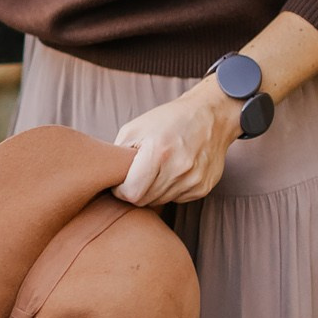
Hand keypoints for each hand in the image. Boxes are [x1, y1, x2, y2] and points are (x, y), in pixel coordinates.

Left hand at [113, 80, 238, 206]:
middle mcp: (179, 169)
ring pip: (160, 201)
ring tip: (156, 170)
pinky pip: (177, 199)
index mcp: (159, 153)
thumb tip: (107, 179)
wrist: (210, 115)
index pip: (131, 193)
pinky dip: (170, 190)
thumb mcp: (134, 128)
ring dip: (153, 191)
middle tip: (136, 175)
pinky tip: (173, 171)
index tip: (120, 182)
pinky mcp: (204, 187)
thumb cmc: (167, 120)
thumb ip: (118, 156)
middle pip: (145, 200)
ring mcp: (194, 180)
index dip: (121, 191)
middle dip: (136, 191)